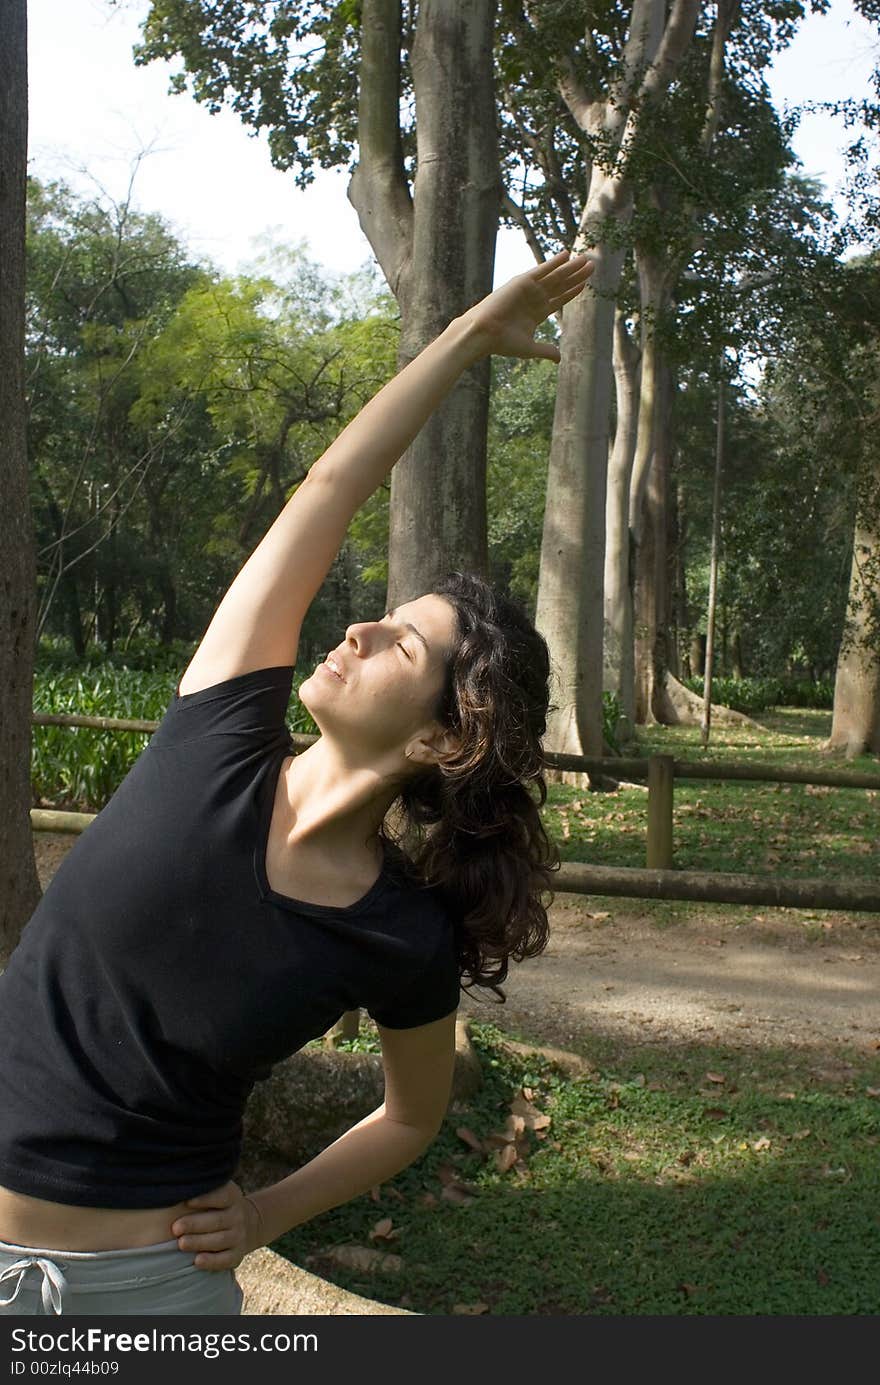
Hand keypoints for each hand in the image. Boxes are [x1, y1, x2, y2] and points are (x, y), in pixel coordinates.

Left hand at [170, 1179, 263, 1271]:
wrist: (248, 1224)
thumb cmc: (219, 1207)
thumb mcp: (218, 1192)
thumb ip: (201, 1189)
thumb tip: (175, 1187)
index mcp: (232, 1197)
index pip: (222, 1196)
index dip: (206, 1199)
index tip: (187, 1202)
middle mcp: (237, 1216)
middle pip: (218, 1220)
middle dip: (195, 1224)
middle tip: (175, 1228)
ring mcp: (239, 1236)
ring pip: (220, 1240)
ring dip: (200, 1242)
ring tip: (181, 1244)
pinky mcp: (237, 1255)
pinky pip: (225, 1259)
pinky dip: (212, 1261)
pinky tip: (197, 1261)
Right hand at [459, 248, 594, 362]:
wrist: (484, 335)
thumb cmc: (502, 343)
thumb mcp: (529, 348)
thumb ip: (546, 350)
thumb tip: (559, 359)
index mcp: (536, 313)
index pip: (559, 299)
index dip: (572, 291)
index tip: (584, 284)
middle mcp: (534, 298)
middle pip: (561, 285)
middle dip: (576, 276)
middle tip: (592, 265)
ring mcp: (529, 290)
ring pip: (555, 276)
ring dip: (571, 267)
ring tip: (586, 258)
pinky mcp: (522, 282)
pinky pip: (542, 270)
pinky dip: (554, 263)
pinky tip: (567, 255)